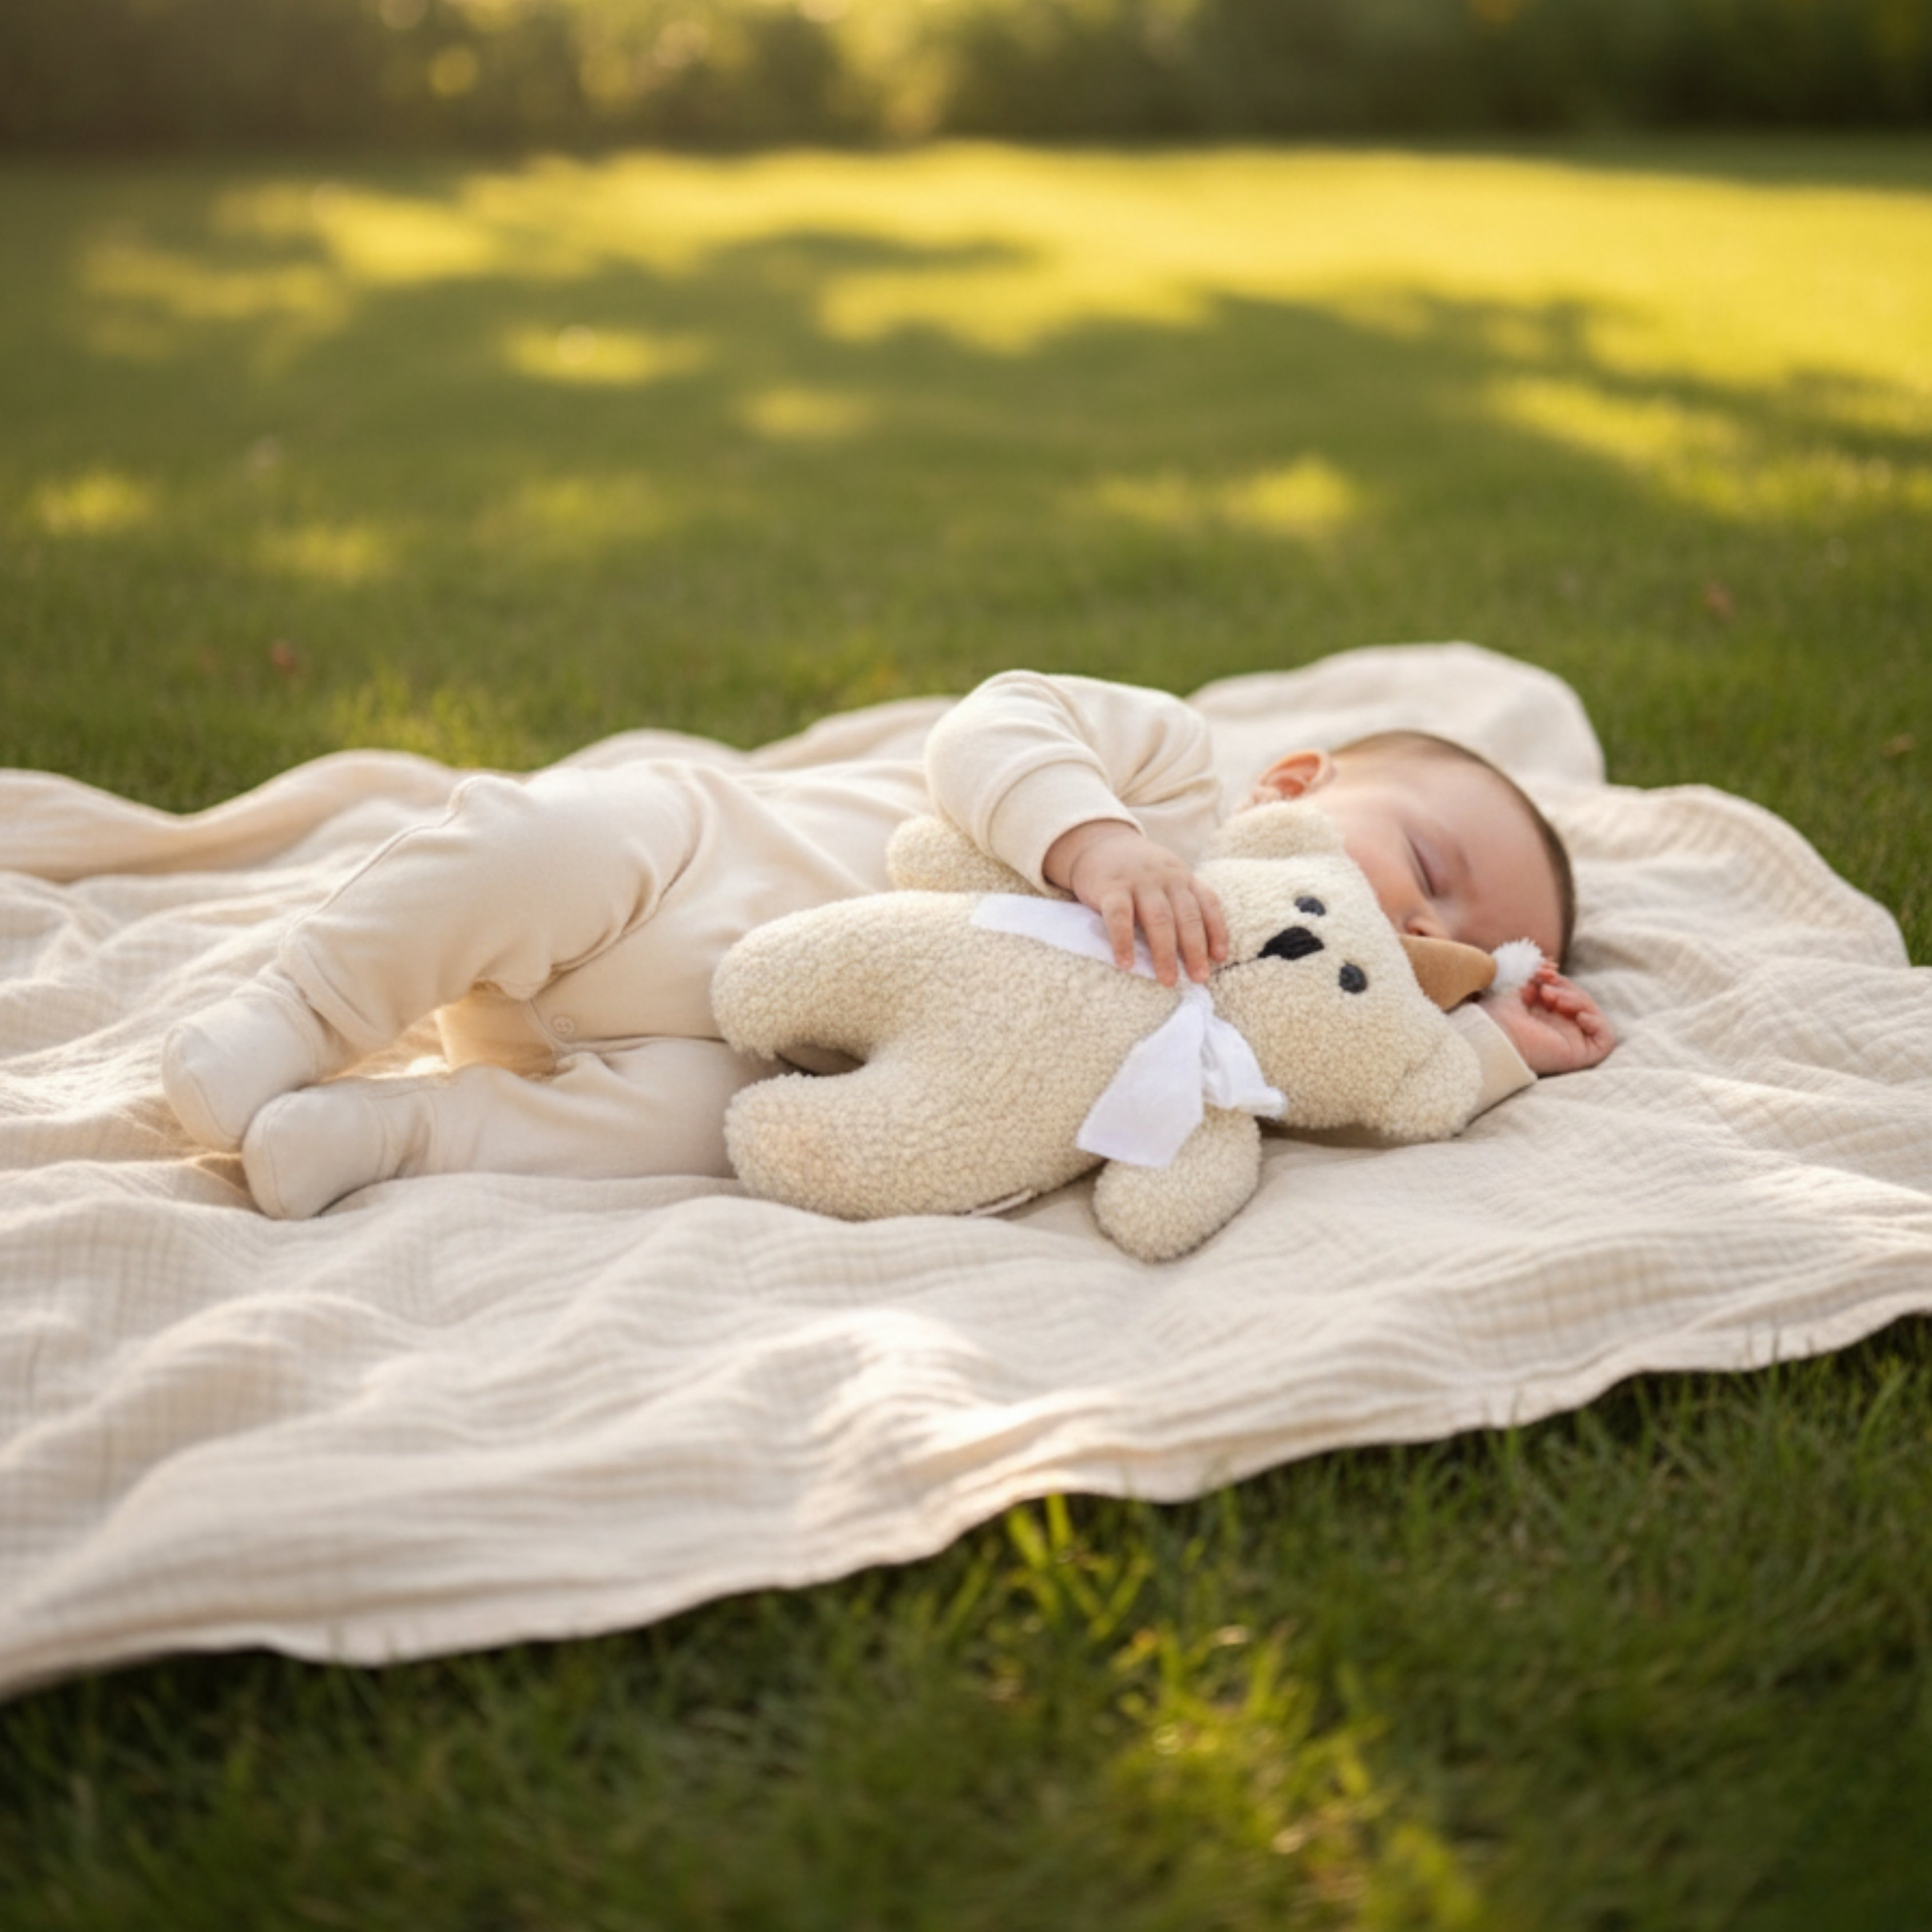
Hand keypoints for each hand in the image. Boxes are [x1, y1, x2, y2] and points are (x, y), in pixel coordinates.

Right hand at [1042, 821, 1227, 986]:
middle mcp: (1166, 878)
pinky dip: (1124, 941)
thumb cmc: (1137, 871)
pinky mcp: (1110, 887)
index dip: (1217, 930)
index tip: (1220, 958)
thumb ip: (1181, 901)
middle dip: (1195, 950)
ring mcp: (1138, 882)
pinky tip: (1126, 964)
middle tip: (1199, 978)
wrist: (1097, 842)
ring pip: (1159, 919)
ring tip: (1168, 980)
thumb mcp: (1167, 877)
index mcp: (1183, 878)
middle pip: (1187, 916)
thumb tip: (1201, 948)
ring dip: (1165, 953)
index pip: (1208, 903)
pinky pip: (1119, 917)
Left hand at [1483, 964, 1616, 1076]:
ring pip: (1592, 1015)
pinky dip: (1597, 1023)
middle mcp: (1558, 1030)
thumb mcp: (1516, 984)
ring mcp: (1571, 1042)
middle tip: (1545, 986)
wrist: (1492, 1034)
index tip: (1542, 971)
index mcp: (1544, 1016)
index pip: (1567, 993)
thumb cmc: (1496, 1012)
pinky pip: (1605, 1040)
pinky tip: (1579, 1016)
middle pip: (1581, 1002)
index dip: (1560, 980)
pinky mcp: (1580, 1056)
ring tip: (1551, 997)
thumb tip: (1551, 965)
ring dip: (1577, 1000)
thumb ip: (1535, 972)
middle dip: (1567, 987)